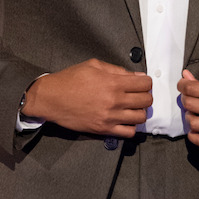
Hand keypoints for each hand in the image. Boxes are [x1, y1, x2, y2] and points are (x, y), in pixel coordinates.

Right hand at [24, 58, 152, 137]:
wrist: (52, 98)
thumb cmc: (70, 79)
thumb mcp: (93, 66)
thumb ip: (116, 70)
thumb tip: (136, 76)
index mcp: (113, 82)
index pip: (145, 84)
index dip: (146, 82)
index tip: (141, 83)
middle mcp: (115, 100)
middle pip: (146, 101)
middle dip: (145, 96)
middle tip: (138, 95)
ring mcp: (110, 116)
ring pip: (140, 117)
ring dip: (139, 112)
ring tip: (132, 108)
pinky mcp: (104, 129)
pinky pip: (128, 132)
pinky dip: (131, 126)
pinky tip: (125, 120)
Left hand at [179, 71, 198, 147]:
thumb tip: (185, 75)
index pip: (193, 88)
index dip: (182, 85)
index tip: (182, 85)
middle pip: (190, 104)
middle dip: (185, 99)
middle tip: (188, 98)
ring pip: (193, 123)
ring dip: (189, 117)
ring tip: (194, 113)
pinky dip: (193, 136)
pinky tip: (194, 130)